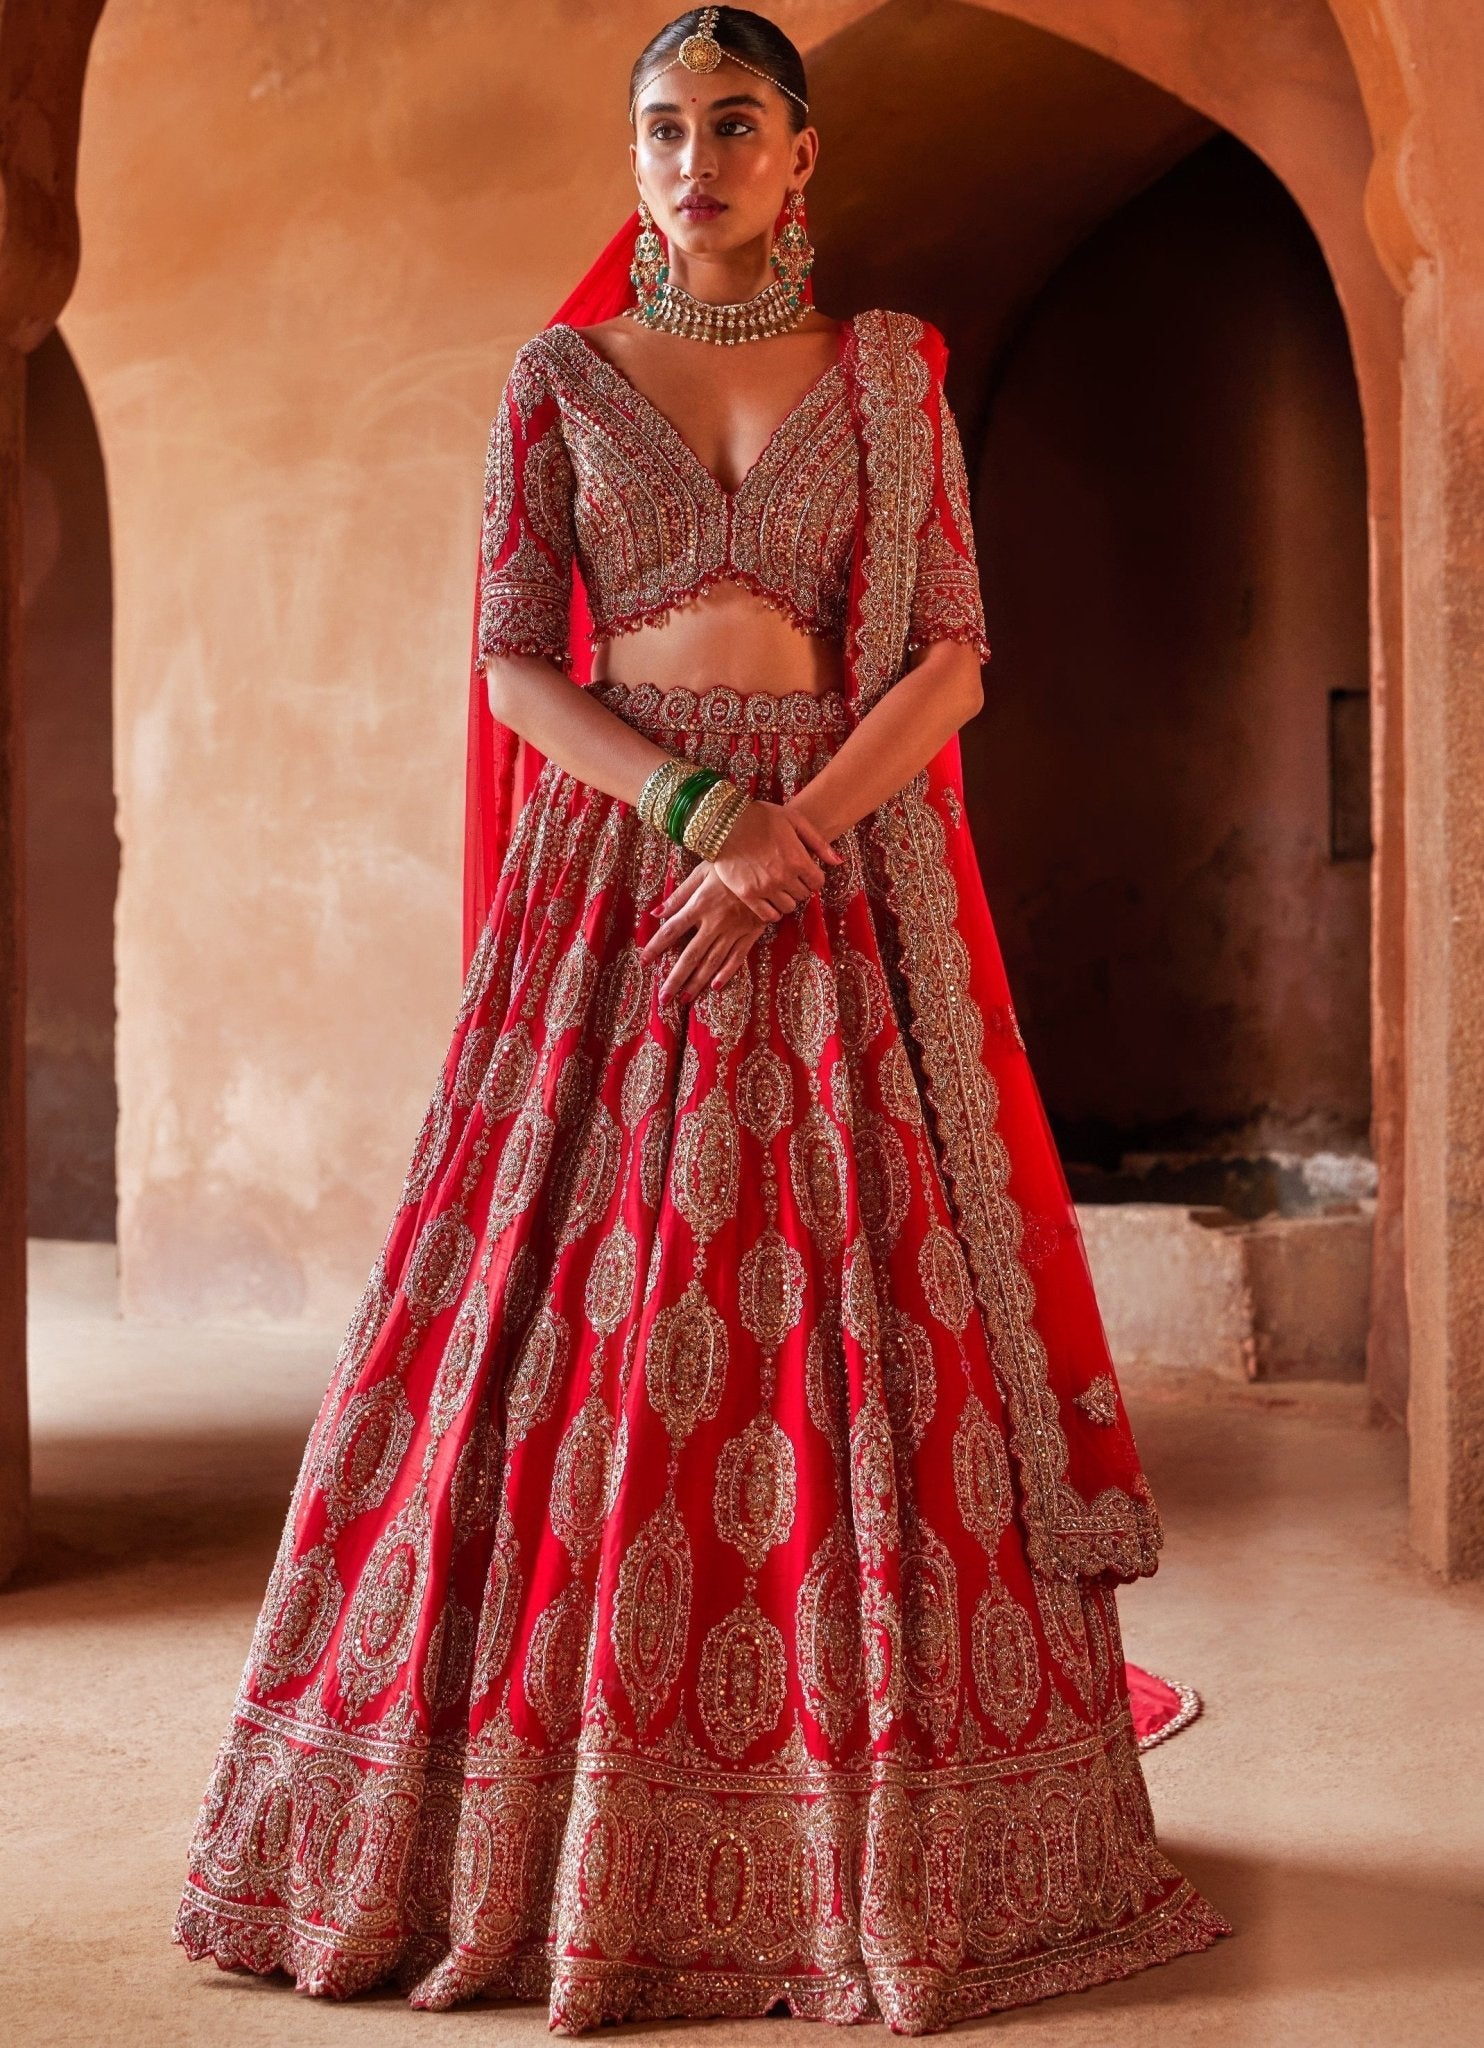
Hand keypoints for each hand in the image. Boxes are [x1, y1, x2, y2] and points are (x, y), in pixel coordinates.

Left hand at [641, 864, 767, 1002]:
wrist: (768, 863)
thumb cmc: (730, 864)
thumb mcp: (701, 872)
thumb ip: (679, 895)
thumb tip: (655, 913)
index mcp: (699, 905)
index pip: (671, 930)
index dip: (655, 947)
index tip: (643, 961)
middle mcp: (714, 922)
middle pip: (690, 955)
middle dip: (675, 979)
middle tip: (663, 999)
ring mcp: (734, 930)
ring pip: (712, 962)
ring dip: (697, 982)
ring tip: (684, 999)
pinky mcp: (751, 933)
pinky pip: (737, 957)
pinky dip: (726, 973)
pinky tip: (715, 987)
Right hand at [709, 799, 841, 920]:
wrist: (723, 822)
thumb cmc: (760, 817)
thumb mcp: (794, 820)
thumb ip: (818, 842)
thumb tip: (838, 862)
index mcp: (798, 858)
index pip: (818, 882)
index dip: (813, 877)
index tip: (805, 872)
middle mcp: (784, 877)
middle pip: (804, 895)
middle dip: (800, 886)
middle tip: (790, 877)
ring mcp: (765, 888)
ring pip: (789, 907)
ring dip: (787, 899)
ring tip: (779, 887)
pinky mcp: (748, 895)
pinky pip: (769, 916)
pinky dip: (772, 912)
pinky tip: (769, 899)